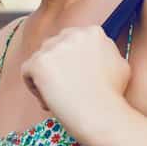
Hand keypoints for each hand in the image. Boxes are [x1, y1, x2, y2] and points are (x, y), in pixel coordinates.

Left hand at [19, 25, 132, 145]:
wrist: (100, 113)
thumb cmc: (112, 95)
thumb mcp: (120, 63)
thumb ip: (106, 52)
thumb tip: (97, 52)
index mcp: (93, 32)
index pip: (73, 41)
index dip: (73, 61)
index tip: (77, 78)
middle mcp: (72, 34)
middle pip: (54, 47)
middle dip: (58, 66)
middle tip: (66, 88)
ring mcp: (54, 46)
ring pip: (40, 59)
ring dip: (46, 77)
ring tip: (59, 97)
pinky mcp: (38, 62)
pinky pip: (27, 71)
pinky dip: (34, 87)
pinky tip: (48, 101)